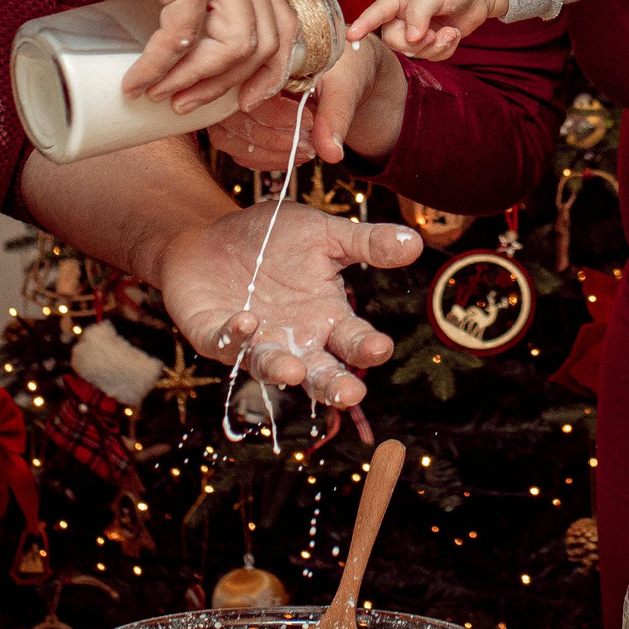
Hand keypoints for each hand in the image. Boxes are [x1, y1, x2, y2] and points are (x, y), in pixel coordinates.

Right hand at [59, 0, 296, 113]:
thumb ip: (194, 10)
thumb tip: (195, 69)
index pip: (282, 22)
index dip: (272, 70)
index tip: (244, 101)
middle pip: (265, 40)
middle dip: (229, 85)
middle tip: (189, 105)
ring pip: (235, 43)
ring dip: (197, 80)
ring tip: (162, 95)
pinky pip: (184, 35)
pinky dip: (159, 66)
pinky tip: (137, 81)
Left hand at [155, 201, 421, 406]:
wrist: (213, 234)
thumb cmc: (274, 240)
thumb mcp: (324, 234)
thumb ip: (367, 243)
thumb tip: (416, 242)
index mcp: (327, 318)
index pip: (354, 341)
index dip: (367, 348)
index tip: (380, 347)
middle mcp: (295, 340)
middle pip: (320, 372)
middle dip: (334, 385)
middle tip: (349, 394)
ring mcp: (255, 343)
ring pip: (271, 368)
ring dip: (281, 371)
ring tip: (291, 370)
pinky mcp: (215, 336)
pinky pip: (225, 344)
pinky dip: (235, 336)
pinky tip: (246, 321)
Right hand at [210, 36, 407, 168]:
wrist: (349, 73)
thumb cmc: (346, 69)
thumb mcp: (347, 85)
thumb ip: (336, 116)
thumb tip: (331, 154)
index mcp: (263, 56)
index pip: (248, 90)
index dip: (275, 116)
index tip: (310, 122)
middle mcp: (240, 77)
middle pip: (232, 119)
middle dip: (273, 140)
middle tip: (310, 145)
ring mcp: (235, 100)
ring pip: (229, 139)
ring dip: (268, 154)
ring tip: (306, 151)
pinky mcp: (240, 121)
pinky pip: (238, 148)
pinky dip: (264, 159)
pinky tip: (293, 155)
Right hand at [348, 0, 507, 60]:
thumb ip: (420, 12)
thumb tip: (411, 38)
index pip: (375, 13)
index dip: (363, 25)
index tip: (351, 37)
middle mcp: (402, 16)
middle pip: (394, 41)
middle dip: (416, 43)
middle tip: (434, 33)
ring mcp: (417, 30)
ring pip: (414, 53)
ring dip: (435, 47)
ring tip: (450, 32)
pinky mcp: (432, 41)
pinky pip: (432, 57)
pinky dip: (446, 50)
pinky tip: (454, 34)